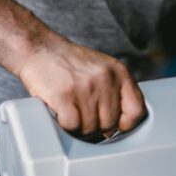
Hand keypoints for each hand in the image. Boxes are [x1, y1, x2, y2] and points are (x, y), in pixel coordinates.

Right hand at [15, 37, 145, 135]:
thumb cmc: (69, 64)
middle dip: (96, 126)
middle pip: (110, 124)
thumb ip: (116, 91)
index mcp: (120, 72)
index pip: (137, 110)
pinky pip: (73, 126)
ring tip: (70, 111)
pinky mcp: (65, 95)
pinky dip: (65, 125)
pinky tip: (61, 112)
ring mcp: (86, 87)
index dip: (125, 123)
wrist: (38, 47)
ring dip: (79, 127)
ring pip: (91, 128)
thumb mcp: (102, 69)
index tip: (115, 125)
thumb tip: (121, 126)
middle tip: (83, 116)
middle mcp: (105, 78)